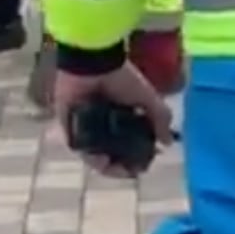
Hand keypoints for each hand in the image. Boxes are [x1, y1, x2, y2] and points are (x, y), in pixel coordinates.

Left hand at [52, 62, 175, 174]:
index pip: (127, 145)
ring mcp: (83, 125)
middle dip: (119, 166)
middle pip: (109, 154)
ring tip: (113, 168)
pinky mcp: (67, 124)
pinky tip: (99, 160)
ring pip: (92, 153)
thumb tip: (167, 142)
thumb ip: (160, 118)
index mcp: (119, 116)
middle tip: (128, 171)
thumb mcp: (147, 98)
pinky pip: (76, 145)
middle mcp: (101, 123)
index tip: (143, 166)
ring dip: (103, 164)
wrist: (93, 61)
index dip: (136, 158)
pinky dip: (87, 154)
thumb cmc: (120, 76)